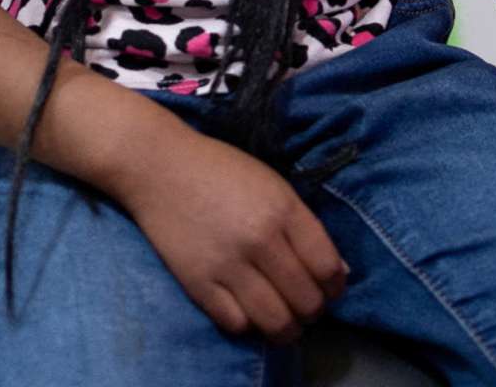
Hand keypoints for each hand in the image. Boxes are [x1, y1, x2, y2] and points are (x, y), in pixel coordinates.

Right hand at [114, 127, 347, 343]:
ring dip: (287, 329)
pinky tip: (249, 312)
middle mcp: (259, 240)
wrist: (159, 166)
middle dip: (313, 311)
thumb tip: (336, 273)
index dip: (335, 287)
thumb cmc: (221, 170)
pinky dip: (249, 325)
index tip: (329, 289)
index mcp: (283, 210)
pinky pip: (236, 324)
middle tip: (306, 307)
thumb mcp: (273, 186)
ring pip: (275, 321)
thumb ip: (306, 227)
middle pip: (305, 300)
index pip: (327, 268)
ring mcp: (228, 264)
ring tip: (284, 322)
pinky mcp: (198, 283)